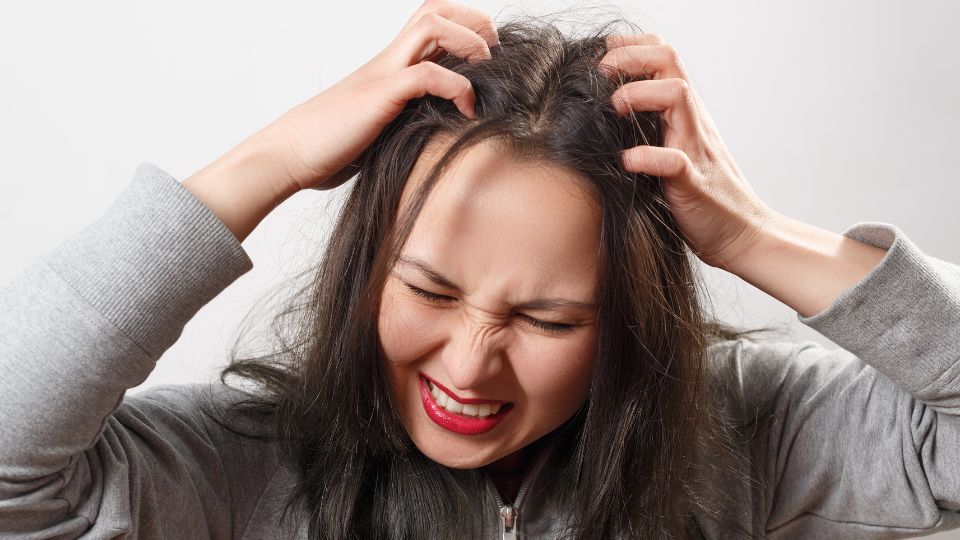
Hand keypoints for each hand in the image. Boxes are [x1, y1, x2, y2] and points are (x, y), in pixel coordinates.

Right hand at [255, 0, 497, 191]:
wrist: (287, 156)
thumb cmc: (329, 149)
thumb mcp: (380, 130)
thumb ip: (406, 122)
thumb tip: (440, 137)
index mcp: (388, 67)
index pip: (431, 23)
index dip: (465, 27)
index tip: (487, 59)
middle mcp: (387, 62)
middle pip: (434, 9)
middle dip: (474, 21)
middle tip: (494, 54)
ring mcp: (382, 75)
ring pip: (431, 25)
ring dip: (468, 42)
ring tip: (486, 71)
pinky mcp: (379, 97)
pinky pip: (426, 74)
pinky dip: (456, 87)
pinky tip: (467, 112)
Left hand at [598, 34, 775, 269]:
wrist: (741, 235)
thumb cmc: (699, 197)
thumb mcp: (670, 153)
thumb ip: (649, 132)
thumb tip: (599, 120)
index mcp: (684, 114)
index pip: (663, 58)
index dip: (631, 47)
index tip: (601, 57)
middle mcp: (692, 122)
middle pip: (670, 62)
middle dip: (631, 57)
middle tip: (601, 73)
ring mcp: (695, 150)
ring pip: (678, 96)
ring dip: (639, 94)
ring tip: (613, 109)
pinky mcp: (694, 184)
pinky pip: (674, 161)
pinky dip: (647, 157)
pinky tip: (625, 162)